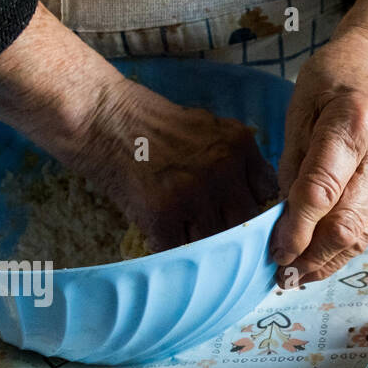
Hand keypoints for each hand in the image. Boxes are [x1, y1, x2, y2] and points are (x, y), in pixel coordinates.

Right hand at [88, 83, 277, 251]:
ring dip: (204, 247)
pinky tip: (164, 238)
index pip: (266, 193)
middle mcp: (222, 168)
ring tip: (190, 240)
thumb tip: (256, 200)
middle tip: (220, 240)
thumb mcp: (207, 129)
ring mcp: (193, 193)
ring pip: (216, 241)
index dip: (256, 211)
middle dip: (234, 234)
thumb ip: (234, 160)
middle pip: (247, 223)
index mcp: (238, 145)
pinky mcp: (163, 214)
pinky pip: (180, 250)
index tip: (248, 221)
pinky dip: (173, 251)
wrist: (100, 116)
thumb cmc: (150, 124)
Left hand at [269, 31, 367, 285]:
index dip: (297, 229)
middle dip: (310, 257)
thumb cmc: (334, 83)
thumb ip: (292, 163)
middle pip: (345, 225)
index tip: (276, 253)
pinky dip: (342, 251)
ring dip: (326, 263)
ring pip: (360, 237)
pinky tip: (319, 260)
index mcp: (351, 126)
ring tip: (296, 277)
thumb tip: (282, 218)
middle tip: (282, 276)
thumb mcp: (300, 109)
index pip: (321, 191)